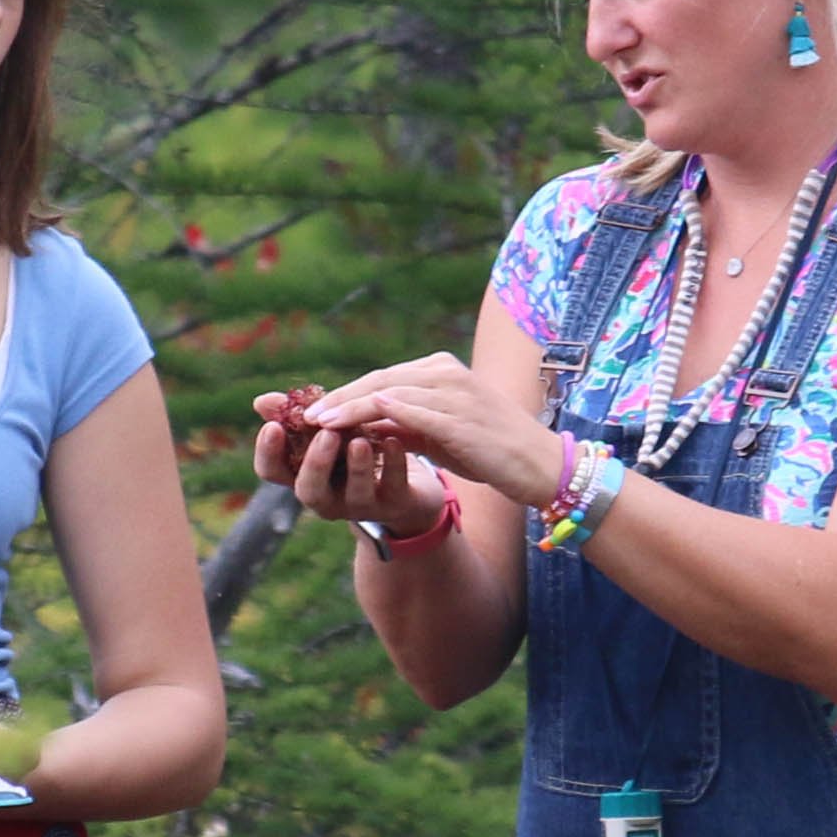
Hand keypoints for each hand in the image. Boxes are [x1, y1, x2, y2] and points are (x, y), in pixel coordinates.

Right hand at [251, 390, 448, 536]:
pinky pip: (393, 486)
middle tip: (326, 433)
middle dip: (316, 462)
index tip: (273, 427)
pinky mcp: (395, 503)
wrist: (404, 483)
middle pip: (309, 490)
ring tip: (360, 441)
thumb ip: (297, 417)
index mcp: (303, 475)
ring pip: (355, 493)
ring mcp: (361, 504)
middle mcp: (327, 496)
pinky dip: (394, 463)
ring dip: (357, 466)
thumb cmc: (353, 452)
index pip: (272, 472)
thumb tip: (261, 402)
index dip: (268, 452)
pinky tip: (393, 440)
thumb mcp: (325, 430)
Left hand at [285, 353, 558, 505]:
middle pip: (378, 380)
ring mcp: (453, 393)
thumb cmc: (490, 450)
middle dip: (335, 396)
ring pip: (387, 393)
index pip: (381, 378)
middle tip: (297, 412)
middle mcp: (445, 373)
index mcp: (440, 370)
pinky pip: (409, 413)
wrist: (540, 466)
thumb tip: (364, 426)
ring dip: (347, 408)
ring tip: (315, 424)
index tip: (306, 408)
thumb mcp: (439, 434)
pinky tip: (352, 427)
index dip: (342, 392)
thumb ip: (404, 424)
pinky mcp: (459, 418)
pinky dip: (376, 417)